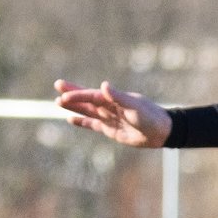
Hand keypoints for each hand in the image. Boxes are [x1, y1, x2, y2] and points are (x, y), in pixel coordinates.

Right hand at [55, 80, 171, 146]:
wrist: (160, 132)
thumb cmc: (150, 116)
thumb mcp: (135, 105)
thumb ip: (118, 97)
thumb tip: (104, 85)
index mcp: (114, 98)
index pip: (92, 95)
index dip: (78, 95)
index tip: (64, 95)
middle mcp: (109, 106)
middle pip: (87, 100)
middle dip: (72, 94)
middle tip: (57, 85)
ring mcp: (108, 117)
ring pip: (87, 111)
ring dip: (74, 107)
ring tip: (58, 102)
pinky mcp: (110, 129)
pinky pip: (92, 124)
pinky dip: (82, 122)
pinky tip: (71, 119)